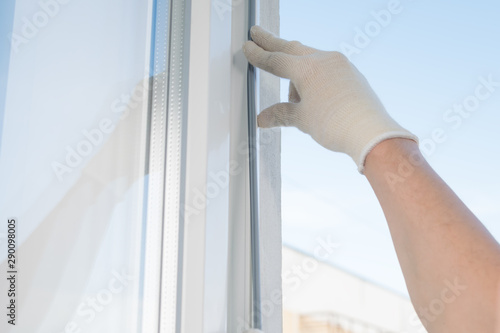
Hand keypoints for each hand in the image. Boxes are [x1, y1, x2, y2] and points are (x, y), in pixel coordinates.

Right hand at [243, 26, 416, 172]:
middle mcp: (324, 60)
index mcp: (308, 69)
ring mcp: (340, 65)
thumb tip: (263, 118)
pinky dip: (315, 76)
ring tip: (301, 105)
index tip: (248, 46)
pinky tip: (316, 95)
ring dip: (298, 72)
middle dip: (273, 42)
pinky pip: (326, 68)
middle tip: (257, 33)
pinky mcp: (351, 73)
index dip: (258, 55)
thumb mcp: (302, 119)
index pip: (275, 60)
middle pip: (291, 48)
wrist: (370, 132)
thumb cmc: (336, 124)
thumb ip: (281, 114)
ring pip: (311, 60)